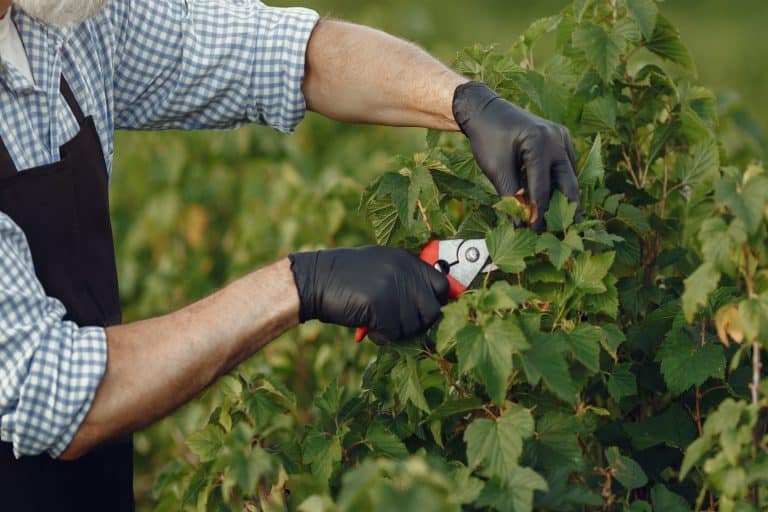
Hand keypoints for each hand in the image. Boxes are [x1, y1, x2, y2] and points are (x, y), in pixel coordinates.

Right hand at [288, 247, 448, 342]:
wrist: (314, 280)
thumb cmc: (345, 278)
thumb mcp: (380, 267)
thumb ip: (406, 279)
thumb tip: (433, 304)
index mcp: (406, 260)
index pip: (442, 285)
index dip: (437, 303)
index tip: (425, 314)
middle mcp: (404, 271)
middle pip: (433, 311)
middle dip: (418, 324)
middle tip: (398, 324)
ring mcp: (393, 288)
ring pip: (413, 327)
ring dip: (396, 331)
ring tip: (376, 321)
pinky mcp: (380, 306)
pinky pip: (393, 334)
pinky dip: (381, 337)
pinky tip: (368, 327)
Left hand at [452, 81, 579, 231]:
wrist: (486, 111)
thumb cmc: (487, 138)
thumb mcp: (496, 170)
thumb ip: (510, 196)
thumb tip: (522, 224)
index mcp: (540, 143)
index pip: (543, 188)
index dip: (539, 214)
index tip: (536, 233)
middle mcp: (557, 139)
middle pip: (567, 183)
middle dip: (566, 210)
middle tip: (564, 233)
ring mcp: (562, 137)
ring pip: (569, 176)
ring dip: (565, 198)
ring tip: (562, 221)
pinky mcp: (561, 138)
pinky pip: (565, 166)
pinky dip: (561, 183)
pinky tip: (558, 202)